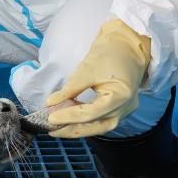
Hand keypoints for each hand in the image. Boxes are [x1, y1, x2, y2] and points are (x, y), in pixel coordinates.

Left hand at [43, 19, 150, 137]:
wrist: (127, 48)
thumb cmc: (109, 54)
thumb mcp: (86, 69)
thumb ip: (70, 89)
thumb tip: (51, 102)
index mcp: (121, 97)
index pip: (90, 114)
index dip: (69, 117)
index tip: (50, 117)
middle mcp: (125, 109)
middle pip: (95, 126)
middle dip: (71, 129)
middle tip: (50, 129)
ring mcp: (124, 111)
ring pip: (98, 126)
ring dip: (77, 127)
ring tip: (57, 125)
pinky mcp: (118, 110)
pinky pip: (100, 120)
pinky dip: (84, 120)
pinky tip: (69, 116)